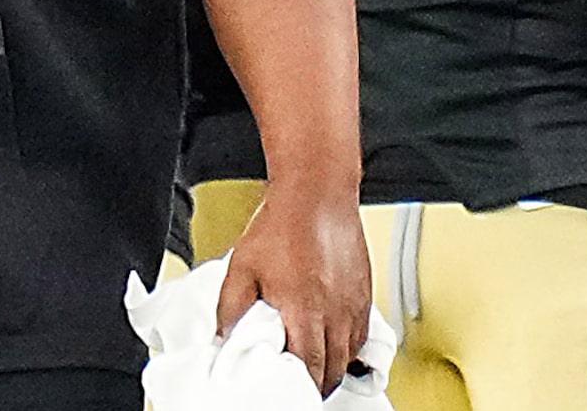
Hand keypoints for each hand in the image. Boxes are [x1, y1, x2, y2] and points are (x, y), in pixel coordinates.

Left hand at [216, 181, 368, 396]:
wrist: (317, 195)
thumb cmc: (282, 225)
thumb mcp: (242, 265)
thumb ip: (231, 305)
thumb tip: (222, 333)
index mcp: (303, 310)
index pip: (308, 368)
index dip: (298, 386)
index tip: (287, 391)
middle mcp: (334, 313)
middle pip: (332, 369)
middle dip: (316, 384)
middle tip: (298, 386)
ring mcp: (353, 306)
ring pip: (349, 355)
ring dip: (333, 368)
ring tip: (313, 370)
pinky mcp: (364, 296)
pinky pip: (361, 336)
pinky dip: (348, 348)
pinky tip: (332, 344)